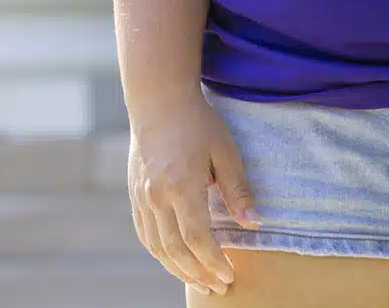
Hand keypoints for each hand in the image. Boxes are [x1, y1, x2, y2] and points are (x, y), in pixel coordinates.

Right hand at [125, 91, 259, 297]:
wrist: (158, 100)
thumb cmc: (198, 123)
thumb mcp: (225, 152)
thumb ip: (238, 191)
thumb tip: (254, 224)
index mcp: (180, 186)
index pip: (197, 239)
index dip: (214, 262)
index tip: (230, 275)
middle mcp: (156, 195)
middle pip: (175, 250)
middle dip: (198, 274)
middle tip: (219, 288)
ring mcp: (141, 196)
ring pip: (157, 247)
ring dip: (179, 270)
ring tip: (200, 282)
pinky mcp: (135, 194)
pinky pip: (145, 234)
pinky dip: (160, 254)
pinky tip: (176, 261)